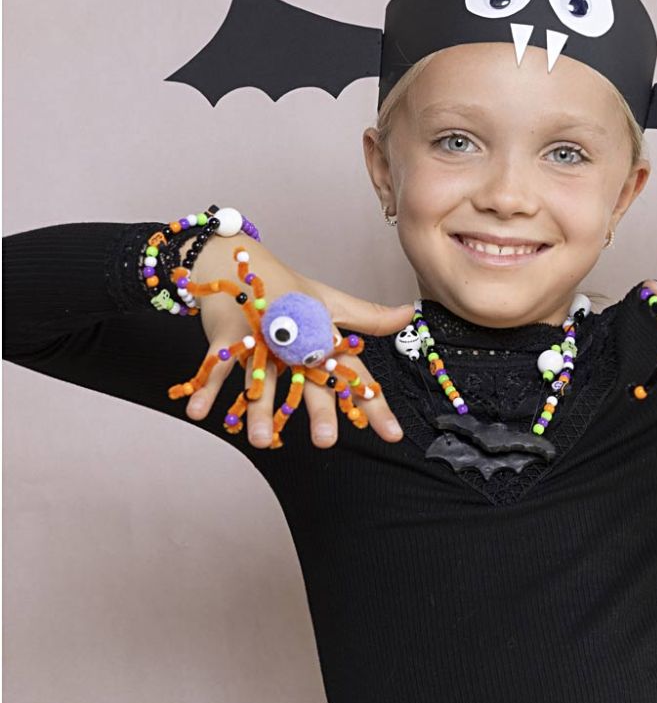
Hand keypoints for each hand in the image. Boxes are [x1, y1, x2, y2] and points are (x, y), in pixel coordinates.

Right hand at [178, 234, 413, 448]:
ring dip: (261, 411)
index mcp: (322, 334)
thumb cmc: (285, 288)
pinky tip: (200, 413)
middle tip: (325, 441)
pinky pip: (215, 367)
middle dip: (319, 411)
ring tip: (262, 441)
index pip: (354, 372)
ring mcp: (259, 340)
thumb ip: (369, 317)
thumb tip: (410, 314)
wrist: (236, 261)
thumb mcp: (330, 301)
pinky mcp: (227, 338)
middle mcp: (295, 340)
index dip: (374, 403)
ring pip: (263, 380)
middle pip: (310, 380)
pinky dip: (206, 389)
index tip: (393, 434)